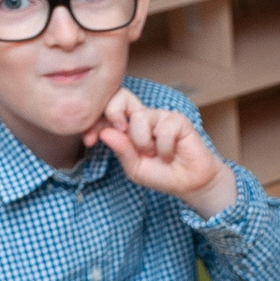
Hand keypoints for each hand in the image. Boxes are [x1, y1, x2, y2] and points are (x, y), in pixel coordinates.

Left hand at [94, 88, 236, 214]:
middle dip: (114, 112)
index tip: (90, 140)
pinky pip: (164, 128)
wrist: (190, 184)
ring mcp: (161, 117)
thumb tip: (105, 132)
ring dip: (143, 142)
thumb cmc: (162, 175)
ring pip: (140, 117)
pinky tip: (170, 154)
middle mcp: (144, 117)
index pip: (108, 111)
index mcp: (129, 126)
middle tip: (121, 132)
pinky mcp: (178, 120)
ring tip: (154, 154)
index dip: (96, 122)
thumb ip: (121, 150)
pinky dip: (164, 148)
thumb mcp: (134, 168)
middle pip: (121, 96)